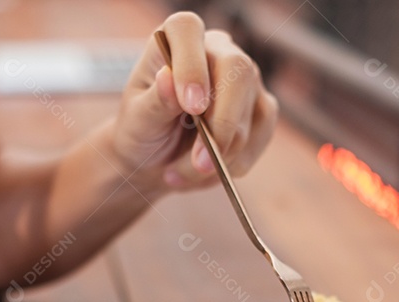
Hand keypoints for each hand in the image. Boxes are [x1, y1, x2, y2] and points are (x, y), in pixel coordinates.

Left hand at [110, 12, 278, 189]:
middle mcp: (216, 51)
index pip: (188, 31)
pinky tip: (209, 172)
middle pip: (237, 72)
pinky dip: (235, 163)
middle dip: (221, 126)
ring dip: (220, 156)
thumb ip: (155, 101)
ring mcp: (245, 79)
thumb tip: (168, 78)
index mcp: (177, 40)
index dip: (192, 66)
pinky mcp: (260, 108)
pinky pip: (260, 136)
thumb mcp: (138, 119)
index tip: (191, 107)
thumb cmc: (142, 131)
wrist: (156, 160)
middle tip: (199, 163)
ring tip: (182, 173)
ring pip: (249, 115)